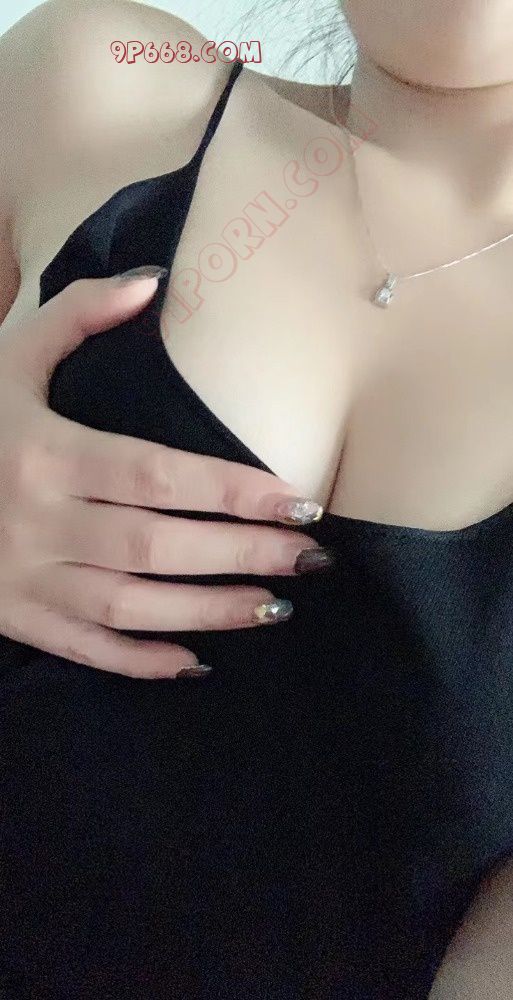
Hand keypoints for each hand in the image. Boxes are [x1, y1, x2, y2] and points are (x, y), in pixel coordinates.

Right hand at [0, 270, 329, 678]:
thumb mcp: (7, 357)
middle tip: (312, 559)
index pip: (157, 474)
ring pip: (130, 605)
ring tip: (277, 606)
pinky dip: (139, 662)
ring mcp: (26, 577)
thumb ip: (75, 315)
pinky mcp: (17, 617)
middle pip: (157, 543)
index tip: (298, 500)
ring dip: (207, 610)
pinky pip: (84, 649)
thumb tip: (153, 280)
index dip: (232, 490)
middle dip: (240, 552)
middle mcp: (39, 519)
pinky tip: (195, 663)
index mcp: (45, 452)